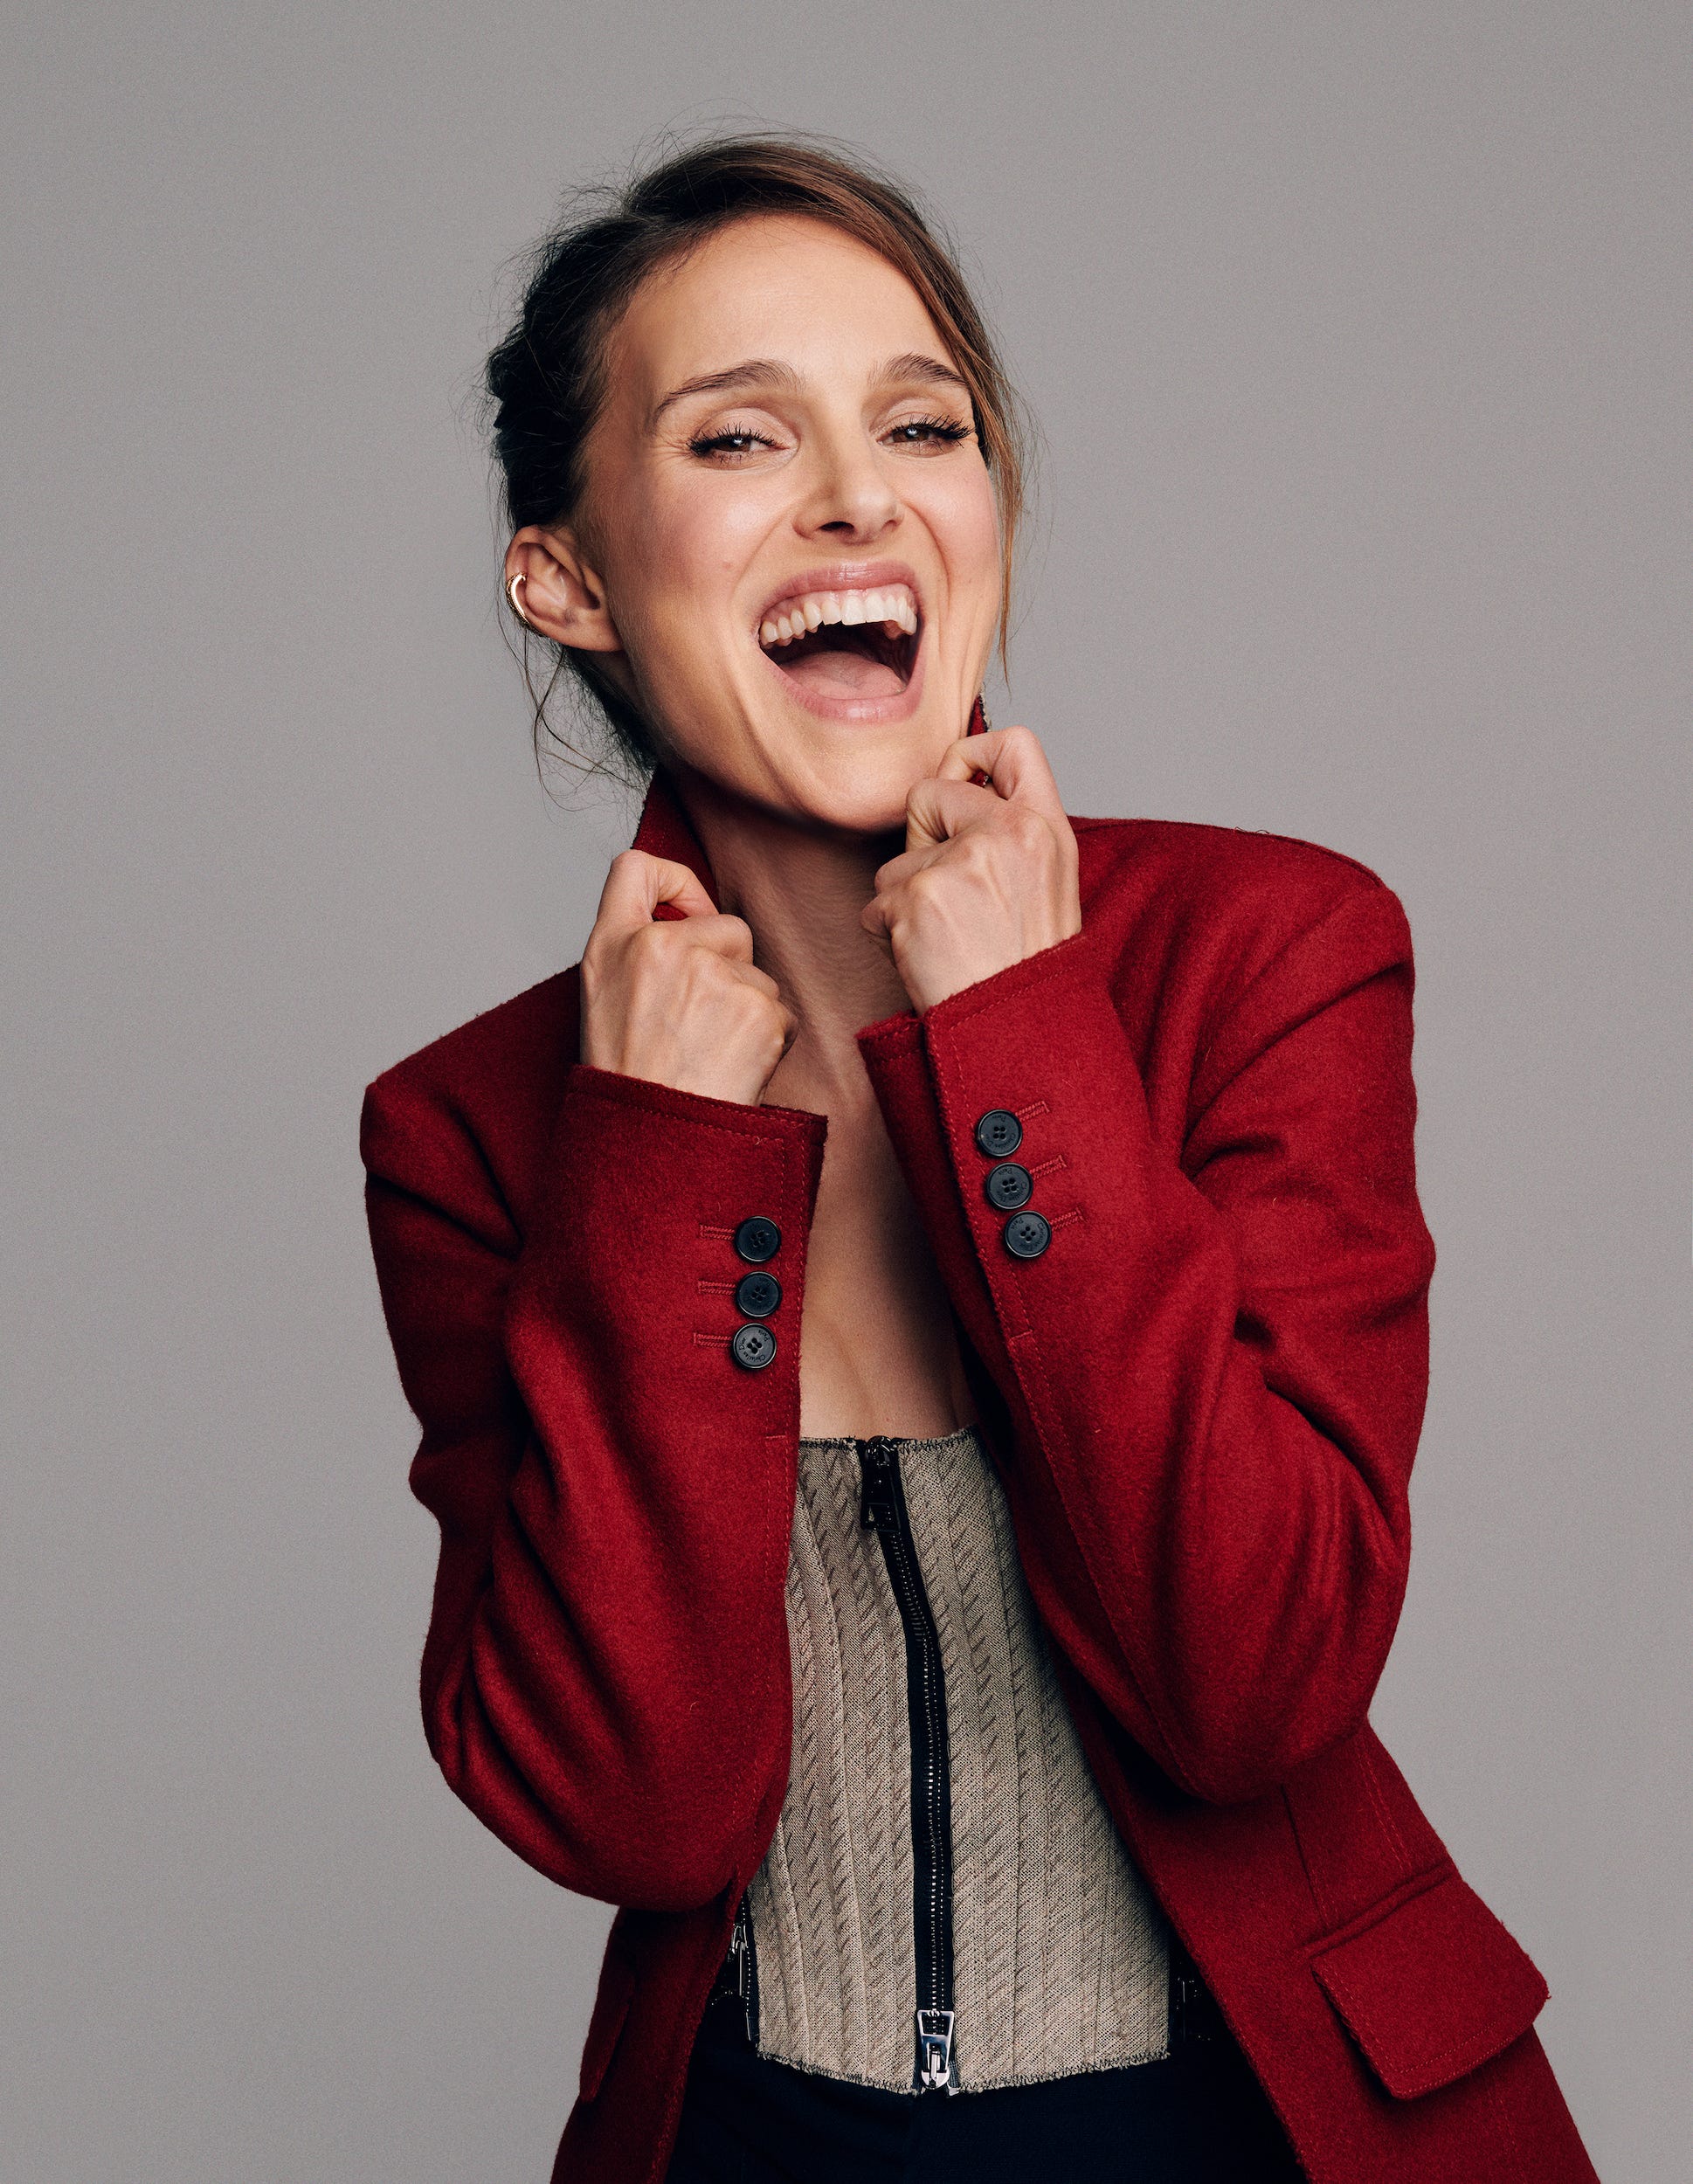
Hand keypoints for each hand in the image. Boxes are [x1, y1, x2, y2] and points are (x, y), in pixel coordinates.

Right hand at [580, 852, 793, 1103]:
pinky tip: (734, 1066)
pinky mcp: (756, 1007)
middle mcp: (662, 947)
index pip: (636, 866)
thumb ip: (633, 945)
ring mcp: (712, 975)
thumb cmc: (628, 1077)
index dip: (674, 881)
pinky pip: (780, 1012)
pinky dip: (768, 1042)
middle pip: (729, 926)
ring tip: (710, 1053)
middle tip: (698, 1022)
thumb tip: (686, 915)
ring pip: (758, 975)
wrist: (654, 1137)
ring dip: (748, 1011)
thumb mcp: (602, 997)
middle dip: (729, 967)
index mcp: (614, 943)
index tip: (688, 910)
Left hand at [862, 726, 1081, 1013]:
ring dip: (906, 902)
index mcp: (1047, 828)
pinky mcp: (919, 898)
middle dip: (921, 839)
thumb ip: (1011, 832)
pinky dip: (889, 935)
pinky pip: (877, 904)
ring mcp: (961, 864)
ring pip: (895, 861)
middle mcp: (1009, 834)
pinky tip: (928, 959)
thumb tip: (959, 786)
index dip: (974, 753)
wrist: (1019, 1033)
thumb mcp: (1048, 884)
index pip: (1015, 744)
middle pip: (927, 794)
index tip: (959, 781)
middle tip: (951, 894)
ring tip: (948, 940)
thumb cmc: (1026, 968)